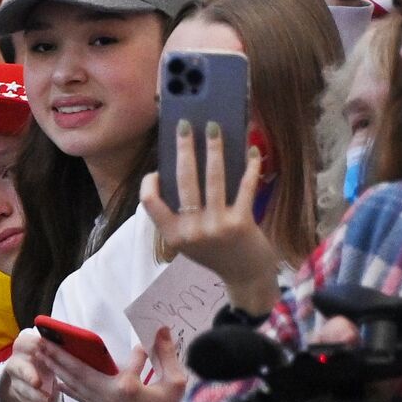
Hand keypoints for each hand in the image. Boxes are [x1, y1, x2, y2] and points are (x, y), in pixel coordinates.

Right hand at [0, 328, 65, 401]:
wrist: (28, 365)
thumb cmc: (45, 350)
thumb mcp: (47, 342)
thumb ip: (58, 341)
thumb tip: (80, 337)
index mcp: (24, 345)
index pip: (25, 343)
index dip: (32, 345)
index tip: (40, 345)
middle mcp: (17, 364)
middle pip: (20, 370)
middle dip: (28, 375)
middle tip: (37, 381)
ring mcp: (19, 384)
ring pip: (25, 393)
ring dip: (36, 397)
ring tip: (48, 400)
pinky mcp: (26, 401)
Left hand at [40, 325, 186, 401]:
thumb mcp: (175, 384)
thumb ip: (168, 356)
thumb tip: (161, 330)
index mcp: (128, 388)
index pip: (129, 363)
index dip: (138, 354)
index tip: (143, 345)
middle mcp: (109, 395)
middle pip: (80, 373)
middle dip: (59, 356)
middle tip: (41, 340)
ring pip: (74, 384)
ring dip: (56, 368)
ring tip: (41, 353)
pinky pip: (78, 395)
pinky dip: (65, 385)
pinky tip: (55, 378)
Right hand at [140, 120, 281, 316]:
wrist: (246, 277)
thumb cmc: (216, 252)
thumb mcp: (190, 240)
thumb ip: (181, 214)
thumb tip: (181, 166)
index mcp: (173, 235)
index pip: (149, 203)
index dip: (149, 183)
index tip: (156, 169)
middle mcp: (192, 231)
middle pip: (184, 179)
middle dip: (185, 147)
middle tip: (186, 125)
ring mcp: (217, 226)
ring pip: (213, 177)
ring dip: (214, 148)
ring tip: (215, 128)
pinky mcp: (241, 223)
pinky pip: (244, 186)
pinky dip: (250, 165)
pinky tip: (252, 151)